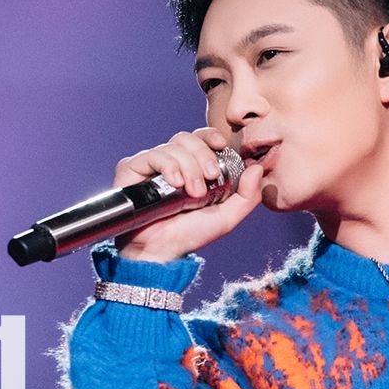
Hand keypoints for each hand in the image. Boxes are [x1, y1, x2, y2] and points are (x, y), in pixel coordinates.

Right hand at [112, 127, 265, 260]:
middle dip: (203, 156)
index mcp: (191, 167)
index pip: (200, 138)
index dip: (210, 136)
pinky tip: (176, 183)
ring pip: (173, 147)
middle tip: (211, 178)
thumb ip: (247, 195)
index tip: (222, 146)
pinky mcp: (131, 170)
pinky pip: (153, 155)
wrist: (161, 252)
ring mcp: (150, 165)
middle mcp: (170, 163)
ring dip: (189, 167)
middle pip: (187, 138)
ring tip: (193, 193)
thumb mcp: (227, 216)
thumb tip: (257, 168)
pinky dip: (169, 166)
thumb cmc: (189, 234)